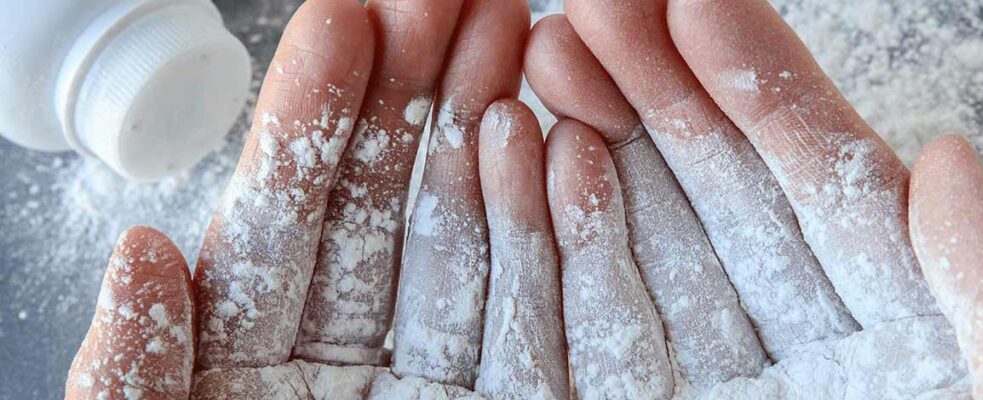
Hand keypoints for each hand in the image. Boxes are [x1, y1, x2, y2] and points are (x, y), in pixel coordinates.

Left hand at [66, 0, 573, 397]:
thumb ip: (139, 367)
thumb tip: (141, 251)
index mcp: (249, 361)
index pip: (282, 219)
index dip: (313, 113)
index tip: (341, 17)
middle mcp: (345, 358)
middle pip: (383, 205)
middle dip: (413, 88)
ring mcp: (431, 382)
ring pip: (463, 237)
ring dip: (484, 129)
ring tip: (503, 31)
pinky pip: (532, 317)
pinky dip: (548, 229)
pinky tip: (549, 143)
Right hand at [525, 1, 982, 398]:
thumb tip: (940, 164)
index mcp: (889, 324)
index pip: (819, 178)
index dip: (758, 82)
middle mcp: (790, 334)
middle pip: (716, 185)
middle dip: (655, 82)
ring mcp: (704, 372)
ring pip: (641, 233)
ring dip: (592, 133)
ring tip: (550, 48)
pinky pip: (586, 320)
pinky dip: (549, 236)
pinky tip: (526, 153)